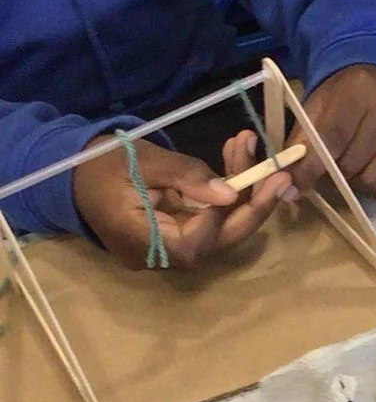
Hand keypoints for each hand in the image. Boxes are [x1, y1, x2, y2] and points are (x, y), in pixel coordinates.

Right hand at [72, 130, 292, 268]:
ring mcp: (166, 248)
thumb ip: (186, 177)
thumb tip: (230, 193)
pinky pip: (207, 219)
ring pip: (217, 229)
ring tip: (247, 146)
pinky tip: (235, 157)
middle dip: (252, 207)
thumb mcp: (142, 161)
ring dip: (241, 192)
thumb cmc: (99, 164)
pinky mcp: (174, 235)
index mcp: (140, 241)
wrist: (69, 173)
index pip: (195, 243)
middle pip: (217, 241)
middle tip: (280, 174)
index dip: (224, 216)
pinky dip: (223, 192)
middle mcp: (157, 255)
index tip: (246, 179)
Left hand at [295, 65, 375, 204]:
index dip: (310, 168)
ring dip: (361, 181)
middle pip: (352, 166)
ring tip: (362, 161)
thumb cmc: (350, 95)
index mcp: (359, 90)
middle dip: (337, 171)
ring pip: (374, 183)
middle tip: (339, 158)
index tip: (294, 186)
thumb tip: (287, 187)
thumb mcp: (319, 106)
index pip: (331, 139)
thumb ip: (300, 143)